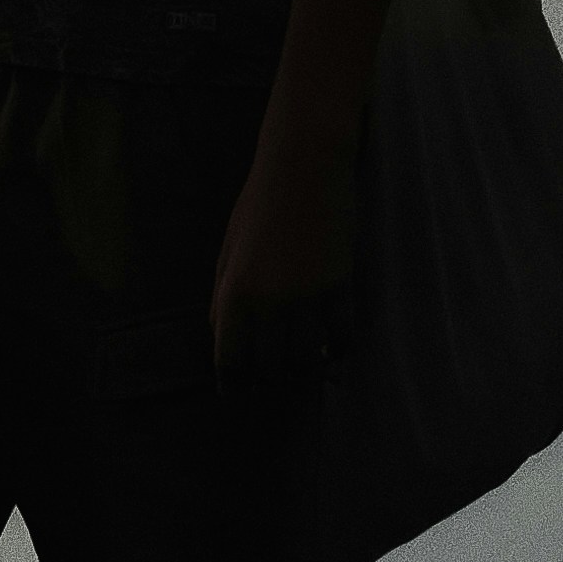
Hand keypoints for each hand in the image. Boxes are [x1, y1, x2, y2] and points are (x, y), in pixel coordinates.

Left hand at [210, 138, 356, 383]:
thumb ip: (223, 295)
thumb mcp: (228, 249)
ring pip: (306, 359)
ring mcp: (307, 296)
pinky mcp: (339, 286)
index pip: (230, 357)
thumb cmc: (259, 205)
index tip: (237, 394)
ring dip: (303, 371)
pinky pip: (341, 337)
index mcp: (234, 291)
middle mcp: (268, 301)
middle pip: (269, 366)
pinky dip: (337, 352)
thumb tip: (220, 336)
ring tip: (303, 369)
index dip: (233, 383)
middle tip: (273, 382)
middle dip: (269, 380)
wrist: (303, 167)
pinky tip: (333, 352)